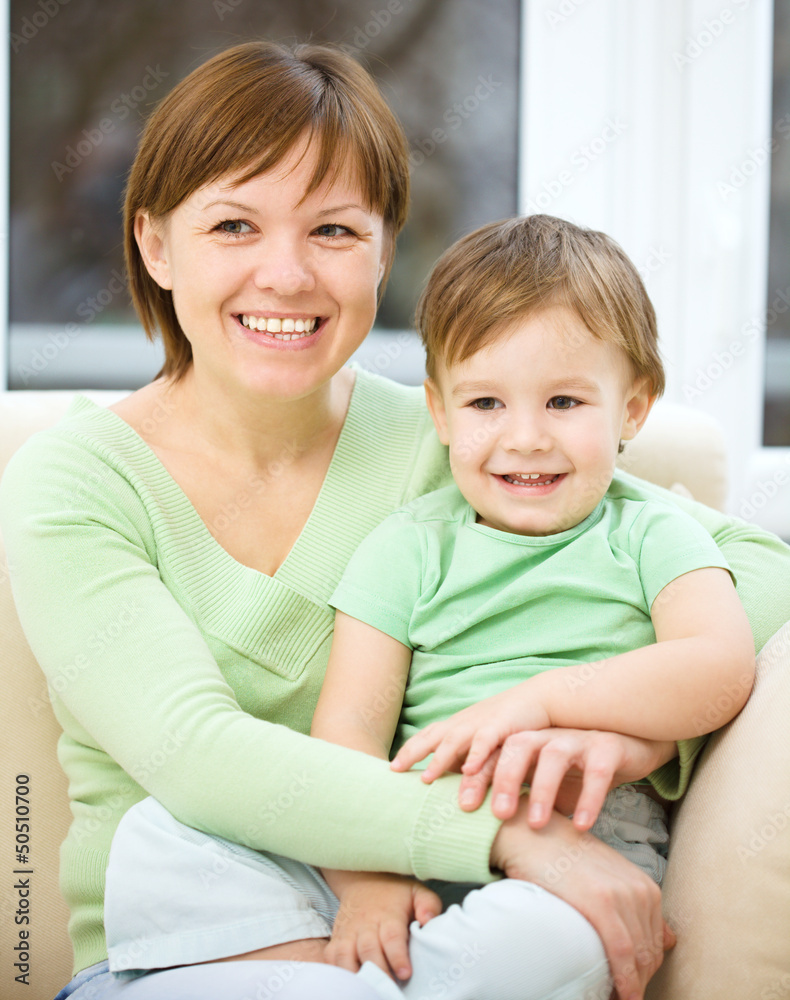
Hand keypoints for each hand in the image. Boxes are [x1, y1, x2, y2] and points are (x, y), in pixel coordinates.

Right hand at [324, 872, 440, 980]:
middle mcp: (366, 923)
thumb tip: (428, 921)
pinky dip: (337, 971)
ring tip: (368, 989)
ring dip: (355, 975)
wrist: (362, 880)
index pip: (392, 936)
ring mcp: (348, 931)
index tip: (406, 973)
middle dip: (379, 972)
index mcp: (388, 914)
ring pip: (345, 955)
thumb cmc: (395, 892)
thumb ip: (427, 905)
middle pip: (368, 950)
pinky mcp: (337, 938)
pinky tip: (349, 984)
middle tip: (390, 989)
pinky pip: (331, 957)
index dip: (397, 956)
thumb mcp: (416, 892)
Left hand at [390, 683, 550, 781]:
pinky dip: (477, 754)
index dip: (409, 750)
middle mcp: (467, 722)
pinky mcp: (504, 726)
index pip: (428, 735)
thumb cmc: (513, 722)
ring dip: (440, 759)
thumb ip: (470, 756)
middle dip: (413, 752)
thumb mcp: (486, 738)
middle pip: (434, 736)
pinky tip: (468, 769)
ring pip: (456, 740)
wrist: (543, 698)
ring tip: (427, 778)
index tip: (391, 767)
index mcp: (461, 724)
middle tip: (395, 770)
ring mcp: (483, 722)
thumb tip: (454, 780)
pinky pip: (487, 741)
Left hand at [455, 729, 675, 828]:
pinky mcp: (607, 747)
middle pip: (517, 746)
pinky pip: (597, 770)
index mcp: (525, 743)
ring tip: (535, 823)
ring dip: (542, 789)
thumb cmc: (576, 771)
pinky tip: (581, 825)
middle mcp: (546, 737)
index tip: (462, 805)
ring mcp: (576, 739)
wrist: (627, 747)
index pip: (494, 755)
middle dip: (504, 778)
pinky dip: (589, 797)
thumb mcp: (542, 786)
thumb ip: (518, 801)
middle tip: (497, 814)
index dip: (477, 777)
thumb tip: (482, 835)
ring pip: (553, 755)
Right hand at [490, 797, 674, 999]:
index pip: (657, 945)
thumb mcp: (608, 875)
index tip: (631, 989)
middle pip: (650, 954)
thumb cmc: (565, 857)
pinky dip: (624, 980)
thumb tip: (668, 938)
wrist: (534, 832)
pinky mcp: (601, 902)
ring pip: (639, 958)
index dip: (645, 973)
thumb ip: (636, 904)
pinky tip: (619, 995)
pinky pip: (622, 952)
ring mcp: (622, 895)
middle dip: (639, 982)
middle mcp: (640, 890)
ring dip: (632, 986)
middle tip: (621, 996)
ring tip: (615, 998)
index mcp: (645, 886)